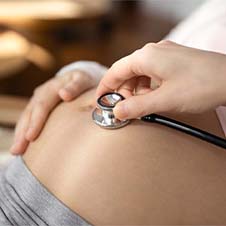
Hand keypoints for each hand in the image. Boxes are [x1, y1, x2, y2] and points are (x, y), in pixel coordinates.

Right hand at [10, 70, 95, 154]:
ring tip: (16, 151)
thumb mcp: (82, 81)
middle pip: (30, 113)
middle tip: (18, 150)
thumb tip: (63, 95)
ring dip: (20, 134)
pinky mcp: (38, 106)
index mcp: (53, 87)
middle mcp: (42, 93)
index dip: (36, 121)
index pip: (43, 105)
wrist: (78, 78)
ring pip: (26, 117)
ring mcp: (38, 99)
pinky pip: (28, 119)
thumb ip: (75, 87)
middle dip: (24, 131)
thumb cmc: (83, 82)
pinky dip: (24, 131)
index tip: (31, 137)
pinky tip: (22, 145)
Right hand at [96, 41, 225, 119]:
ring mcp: (165, 55)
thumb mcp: (164, 100)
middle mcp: (154, 51)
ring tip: (142, 105)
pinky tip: (154, 97)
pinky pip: (153, 73)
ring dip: (136, 90)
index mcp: (146, 56)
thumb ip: (137, 106)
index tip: (99, 100)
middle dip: (122, 91)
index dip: (105, 87)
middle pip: (127, 72)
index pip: (115, 71)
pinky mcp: (174, 61)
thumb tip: (117, 112)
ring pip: (140, 73)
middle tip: (124, 109)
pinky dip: (148, 87)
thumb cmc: (202, 85)